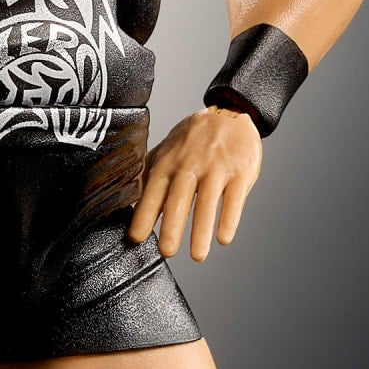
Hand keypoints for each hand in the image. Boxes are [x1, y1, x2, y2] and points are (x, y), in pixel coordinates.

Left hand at [127, 106, 262, 261]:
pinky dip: (229, 219)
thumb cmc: (192, 140)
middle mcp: (190, 166)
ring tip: (197, 256)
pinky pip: (234, 199)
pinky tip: (223, 238)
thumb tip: (128, 204)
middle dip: (171, 226)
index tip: (137, 238)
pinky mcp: (240, 172)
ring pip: (207, 203)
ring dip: (201, 231)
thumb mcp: (166, 152)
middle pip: (179, 199)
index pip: (153, 192)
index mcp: (168, 164)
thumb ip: (149, 176)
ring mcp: (216, 169)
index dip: (144, 215)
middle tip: (166, 252)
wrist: (228, 112)